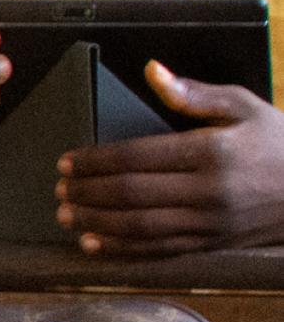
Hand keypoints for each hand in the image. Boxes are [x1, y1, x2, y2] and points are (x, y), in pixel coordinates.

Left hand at [54, 63, 283, 255]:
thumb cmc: (278, 141)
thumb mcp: (244, 106)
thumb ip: (194, 94)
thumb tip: (152, 72)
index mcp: (212, 152)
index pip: (137, 156)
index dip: (96, 161)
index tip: (68, 161)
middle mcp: (208, 191)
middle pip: (131, 193)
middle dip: (88, 192)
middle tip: (59, 189)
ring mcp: (210, 222)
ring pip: (140, 226)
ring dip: (97, 222)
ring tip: (66, 215)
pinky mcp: (212, 244)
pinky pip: (159, 250)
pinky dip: (122, 249)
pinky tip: (94, 244)